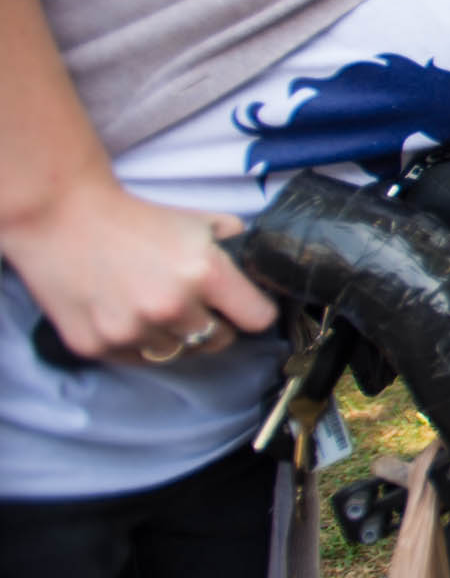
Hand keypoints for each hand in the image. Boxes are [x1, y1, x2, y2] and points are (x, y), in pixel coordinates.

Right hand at [3, 177, 275, 362]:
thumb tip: (260, 265)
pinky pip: (138, 359)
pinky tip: (125, 312)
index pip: (258, 318)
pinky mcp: (98, 347)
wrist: (60, 217)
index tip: (244, 306)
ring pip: (179, 353)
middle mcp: (172, 307)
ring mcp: (132, 331)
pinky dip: (138, 343)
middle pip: (220, 341)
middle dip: (213, 323)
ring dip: (175, 336)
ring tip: (154, 305)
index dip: (253, 310)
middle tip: (192, 302)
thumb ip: (234, 244)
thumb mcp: (197, 220)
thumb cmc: (134, 218)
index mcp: (205, 273)